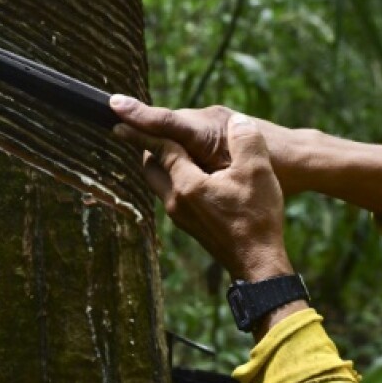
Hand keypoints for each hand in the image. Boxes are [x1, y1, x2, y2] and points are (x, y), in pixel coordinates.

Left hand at [112, 105, 292, 282]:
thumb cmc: (256, 217)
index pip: (161, 150)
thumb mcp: (258, 171)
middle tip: (151, 131)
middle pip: (150, 168)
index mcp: (187, 185)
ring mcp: (180, 216)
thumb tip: (237, 121)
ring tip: (174, 150)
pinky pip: (171, 195)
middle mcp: (175, 201)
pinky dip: (174, 179)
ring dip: (162, 165)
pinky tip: (193, 175)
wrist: (257, 262)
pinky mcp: (188, 226)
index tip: (123, 120)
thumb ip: (245, 139)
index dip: (145, 131)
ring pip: (159, 184)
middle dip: (150, 148)